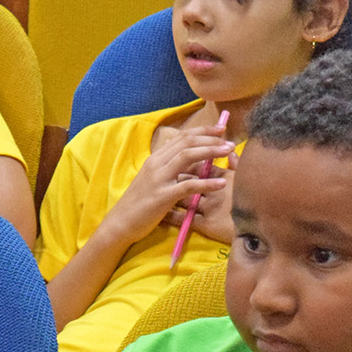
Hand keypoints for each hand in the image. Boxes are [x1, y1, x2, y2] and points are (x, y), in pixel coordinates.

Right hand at [102, 120, 232, 246]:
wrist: (121, 222)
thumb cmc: (138, 202)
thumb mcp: (151, 178)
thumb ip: (165, 165)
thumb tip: (179, 150)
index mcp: (155, 159)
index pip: (181, 137)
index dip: (203, 131)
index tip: (221, 129)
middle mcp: (156, 164)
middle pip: (187, 143)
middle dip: (211, 139)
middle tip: (230, 141)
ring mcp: (159, 179)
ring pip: (187, 157)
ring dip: (210, 152)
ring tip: (229, 152)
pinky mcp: (163, 196)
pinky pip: (188, 186)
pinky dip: (207, 183)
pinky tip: (221, 184)